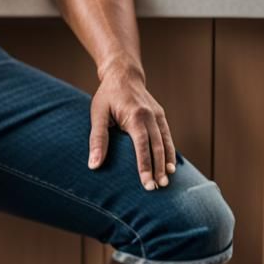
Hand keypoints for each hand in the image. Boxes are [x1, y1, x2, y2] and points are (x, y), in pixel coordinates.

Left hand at [88, 64, 176, 190]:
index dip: (145, 167)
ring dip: (166, 163)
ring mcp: (158, 115)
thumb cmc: (107, 96)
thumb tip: (93, 165)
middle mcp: (150, 116)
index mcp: (135, 115)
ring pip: (166, 143)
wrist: (123, 74)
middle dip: (158, 169)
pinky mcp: (161, 116)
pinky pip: (168, 136)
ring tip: (166, 181)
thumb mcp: (98, 114)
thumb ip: (97, 139)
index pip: (142, 146)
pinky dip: (169, 151)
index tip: (147, 184)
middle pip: (157, 147)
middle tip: (157, 188)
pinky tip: (170, 166)